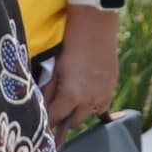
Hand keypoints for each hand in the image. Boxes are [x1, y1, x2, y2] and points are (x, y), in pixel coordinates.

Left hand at [48, 13, 120, 133]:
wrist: (95, 25)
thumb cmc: (71, 43)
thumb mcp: (55, 68)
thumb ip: (47, 92)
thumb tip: (40, 108)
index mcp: (72, 95)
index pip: (55, 119)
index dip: (47, 123)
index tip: (41, 126)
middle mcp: (89, 100)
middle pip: (72, 122)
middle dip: (62, 119)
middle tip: (54, 114)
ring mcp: (103, 95)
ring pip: (87, 116)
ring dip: (77, 113)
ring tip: (70, 105)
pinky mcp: (112, 87)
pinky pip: (101, 106)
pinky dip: (92, 106)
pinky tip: (86, 99)